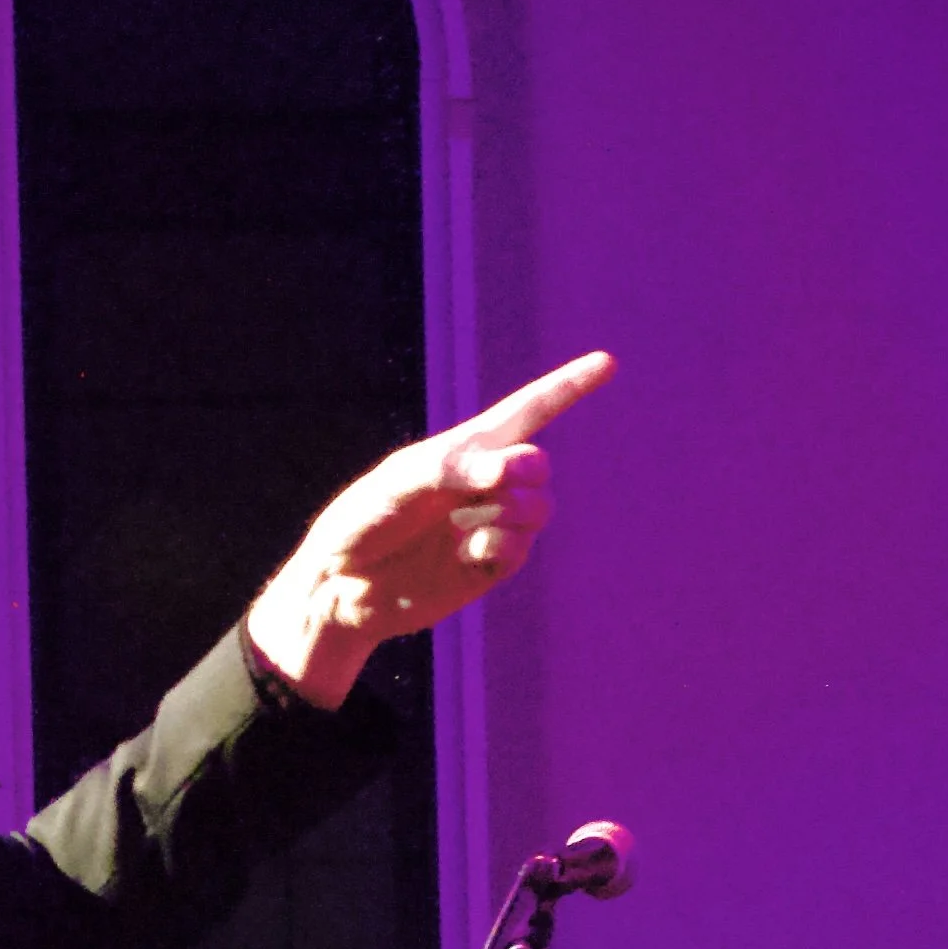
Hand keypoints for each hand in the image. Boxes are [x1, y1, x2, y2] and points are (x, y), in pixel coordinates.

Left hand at [245, 351, 615, 706]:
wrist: (340, 585)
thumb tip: (520, 472)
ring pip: (538, 509)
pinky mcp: (486, 568)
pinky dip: (502, 546)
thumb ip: (459, 468)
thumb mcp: (401, 480)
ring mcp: (489, 526)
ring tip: (471, 525)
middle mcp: (484, 485)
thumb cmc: (363, 520)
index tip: (607, 363)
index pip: (528, 411)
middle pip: (537, 466)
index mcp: (465, 449)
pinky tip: (469, 551)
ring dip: (516, 509)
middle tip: (491, 483)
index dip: (568, 387)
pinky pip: (519, 550)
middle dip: (522, 470)